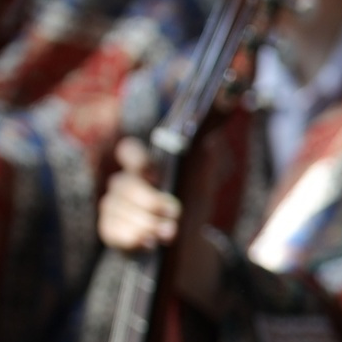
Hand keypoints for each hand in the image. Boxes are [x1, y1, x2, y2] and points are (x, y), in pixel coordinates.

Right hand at [98, 135, 224, 310]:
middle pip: (125, 186)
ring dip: (146, 223)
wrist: (190, 239)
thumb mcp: (202, 167)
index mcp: (143, 164)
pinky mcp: (112, 231)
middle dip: (150, 202)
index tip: (156, 174)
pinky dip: (132, 239)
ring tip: (170, 233)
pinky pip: (112, 234)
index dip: (138, 160)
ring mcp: (114, 207)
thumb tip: (229, 96)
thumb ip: (208, 135)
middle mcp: (124, 184)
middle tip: (174, 212)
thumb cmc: (193, 196)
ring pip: (118, 211)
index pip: (128, 151)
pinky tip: (150, 244)